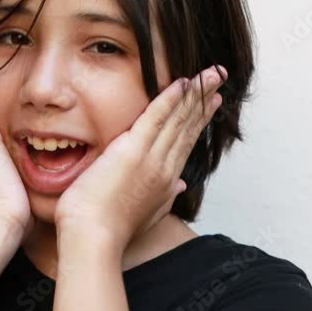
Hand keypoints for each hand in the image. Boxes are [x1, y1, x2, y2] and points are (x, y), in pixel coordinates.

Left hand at [54, 65, 226, 247]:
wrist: (93, 237)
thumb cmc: (109, 229)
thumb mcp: (145, 214)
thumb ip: (164, 197)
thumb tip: (180, 185)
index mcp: (165, 180)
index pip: (186, 142)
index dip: (199, 119)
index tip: (211, 102)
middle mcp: (164, 167)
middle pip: (188, 126)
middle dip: (204, 99)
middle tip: (218, 78)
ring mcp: (151, 158)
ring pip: (178, 118)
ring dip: (195, 92)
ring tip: (211, 73)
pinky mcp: (133, 150)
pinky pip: (156, 116)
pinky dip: (170, 98)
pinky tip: (182, 82)